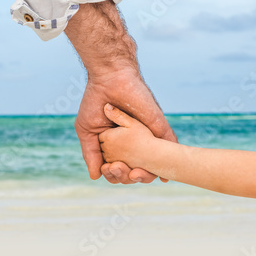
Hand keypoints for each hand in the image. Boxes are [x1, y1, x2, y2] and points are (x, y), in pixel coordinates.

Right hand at [65, 0, 176, 183]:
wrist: (110, 78)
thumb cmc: (96, 102)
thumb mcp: (88, 131)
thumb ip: (91, 153)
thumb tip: (96, 177)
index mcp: (117, 146)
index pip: (118, 169)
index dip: (114, 175)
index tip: (107, 170)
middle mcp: (134, 144)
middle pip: (134, 171)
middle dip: (126, 176)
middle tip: (117, 168)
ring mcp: (148, 137)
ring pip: (152, 165)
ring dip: (144, 175)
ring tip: (133, 172)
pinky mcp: (158, 127)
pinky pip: (168, 147)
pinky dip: (167, 164)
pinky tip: (164, 177)